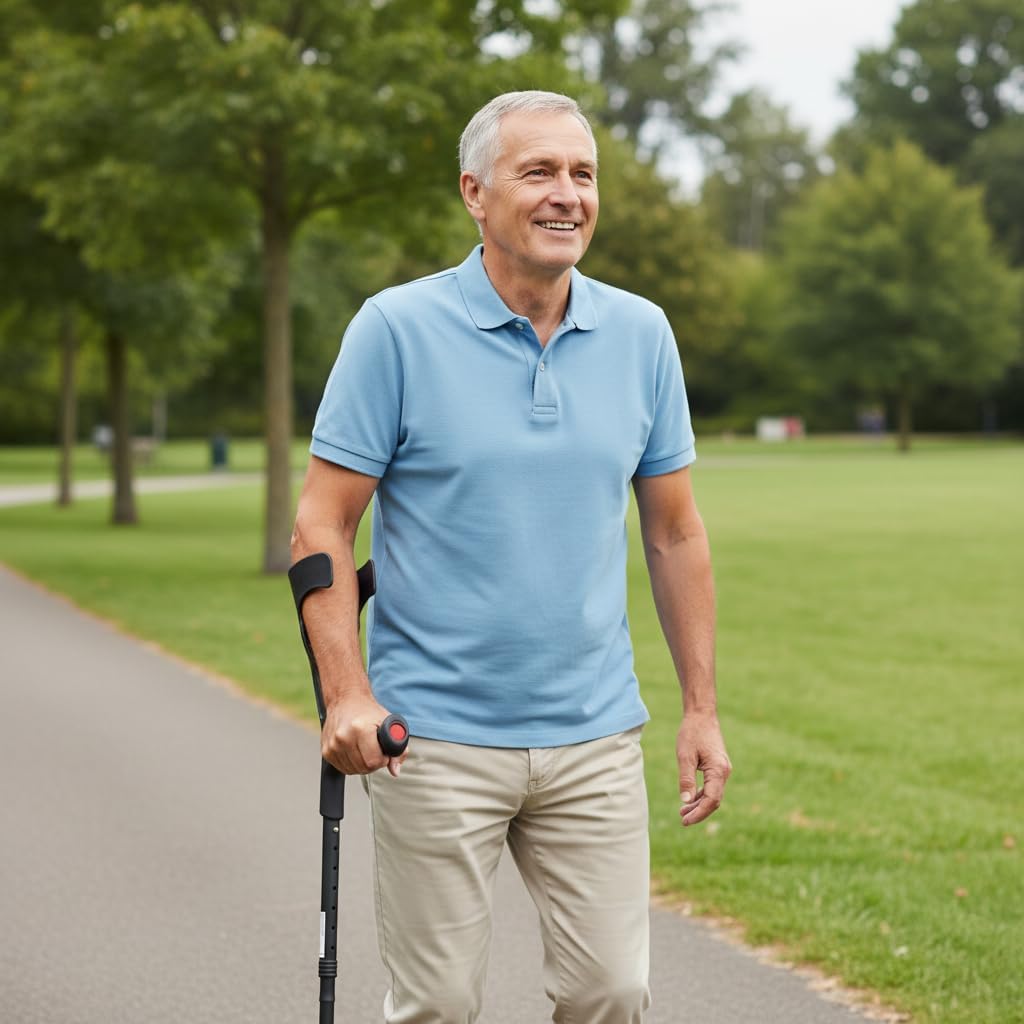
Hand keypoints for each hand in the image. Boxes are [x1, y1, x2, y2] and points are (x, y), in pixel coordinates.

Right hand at [321, 691, 407, 777]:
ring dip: (363, 764)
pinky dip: (352, 764)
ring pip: (353, 770)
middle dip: (374, 762)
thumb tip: (395, 771)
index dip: (383, 759)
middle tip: (376, 748)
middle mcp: (343, 737)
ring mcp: (332, 745)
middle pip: (364, 768)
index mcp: (360, 729)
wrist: (345, 700)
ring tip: (365, 747)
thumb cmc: (369, 712)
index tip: (384, 750)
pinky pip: (344, 768)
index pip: (373, 761)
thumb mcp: (389, 723)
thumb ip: (398, 749)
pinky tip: (355, 750)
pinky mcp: (326, 751)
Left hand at [677, 711, 730, 826]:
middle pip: (714, 800)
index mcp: (718, 770)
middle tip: (682, 820)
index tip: (685, 821)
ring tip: (683, 812)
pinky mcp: (718, 767)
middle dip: (699, 812)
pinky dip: (702, 795)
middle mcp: (724, 772)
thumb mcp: (685, 756)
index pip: (711, 800)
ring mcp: (723, 770)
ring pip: (713, 794)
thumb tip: (685, 801)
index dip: (699, 813)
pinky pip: (712, 786)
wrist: (701, 715)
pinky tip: (690, 799)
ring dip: (699, 805)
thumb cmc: (692, 733)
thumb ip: (686, 779)